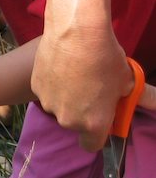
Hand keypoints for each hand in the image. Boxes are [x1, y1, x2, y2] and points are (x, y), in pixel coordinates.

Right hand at [32, 22, 131, 151]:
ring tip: (74, 74)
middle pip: (74, 123)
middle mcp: (68, 119)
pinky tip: (60, 67)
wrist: (76, 32)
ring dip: (66, 97)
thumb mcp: (129, 81)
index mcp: (93, 124)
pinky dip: (53, 84)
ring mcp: (48, 103)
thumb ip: (141, 98)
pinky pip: (47, 91)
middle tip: (90, 88)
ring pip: (59, 106)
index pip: (92, 145)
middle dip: (81, 111)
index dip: (97, 133)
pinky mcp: (35, 87)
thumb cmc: (105, 58)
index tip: (101, 119)